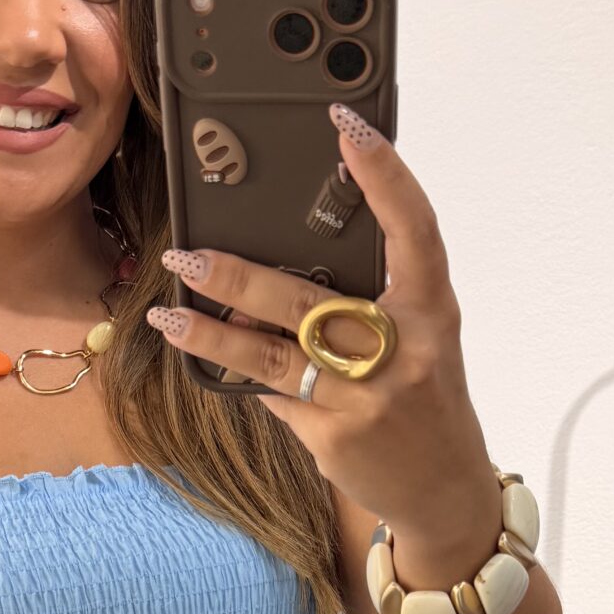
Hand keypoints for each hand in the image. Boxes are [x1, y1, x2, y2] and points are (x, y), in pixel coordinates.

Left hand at [145, 101, 490, 532]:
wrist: (444, 488)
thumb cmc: (425, 395)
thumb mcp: (421, 337)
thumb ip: (372, 297)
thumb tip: (280, 262)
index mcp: (432, 310)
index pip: (413, 228)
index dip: (384, 174)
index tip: (346, 125)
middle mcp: (404, 350)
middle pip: (308, 299)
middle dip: (238, 278)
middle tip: (187, 252)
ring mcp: (366, 399)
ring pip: (270, 356)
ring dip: (211, 333)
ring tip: (170, 312)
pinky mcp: (334, 438)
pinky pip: (273, 396)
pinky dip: (242, 377)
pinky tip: (214, 362)